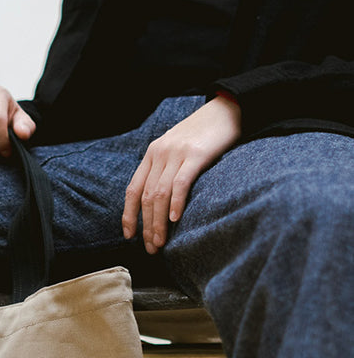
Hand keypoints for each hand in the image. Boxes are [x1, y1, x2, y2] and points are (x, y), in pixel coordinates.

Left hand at [122, 95, 241, 253]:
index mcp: (151, 154)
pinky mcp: (196, 154)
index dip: (129, 215)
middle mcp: (159, 153)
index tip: (130, 236)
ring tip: (161, 241)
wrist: (228, 109)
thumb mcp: (176, 149)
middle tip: (151, 248)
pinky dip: (176, 202)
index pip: (133, 190)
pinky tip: (175, 219)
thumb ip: (164, 170)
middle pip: (146, 197)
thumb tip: (157, 203)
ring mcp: (177, 153)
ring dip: (158, 222)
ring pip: (160, 194)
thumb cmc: (203, 135)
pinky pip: (181, 183)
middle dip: (146, 226)